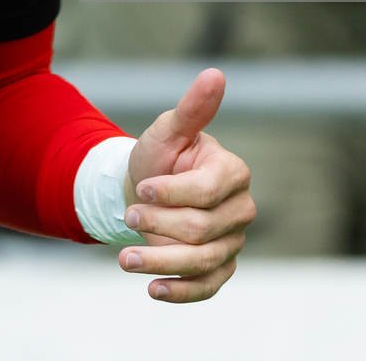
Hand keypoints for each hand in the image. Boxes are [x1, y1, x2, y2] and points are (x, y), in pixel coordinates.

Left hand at [120, 69, 254, 303]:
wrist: (146, 191)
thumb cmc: (160, 157)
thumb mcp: (168, 130)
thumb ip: (192, 109)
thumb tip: (215, 73)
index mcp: (233, 172)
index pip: (207, 191)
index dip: (172, 193)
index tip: (143, 189)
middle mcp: (240, 209)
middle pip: (201, 229)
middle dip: (158, 225)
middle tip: (128, 217)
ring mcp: (232, 242)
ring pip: (201, 262)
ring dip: (160, 262)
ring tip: (125, 260)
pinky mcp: (220, 268)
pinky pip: (207, 287)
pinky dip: (181, 292)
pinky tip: (152, 290)